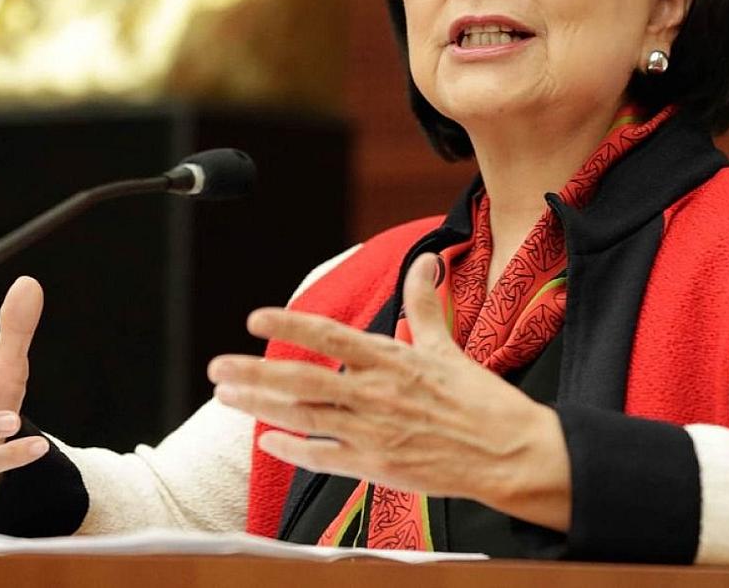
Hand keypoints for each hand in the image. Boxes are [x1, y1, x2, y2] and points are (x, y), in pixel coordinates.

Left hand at [207, 254, 570, 531]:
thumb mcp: (449, 346)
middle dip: (254, 373)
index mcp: (392, 360)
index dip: (290, 324)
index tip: (256, 317)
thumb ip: (426, 305)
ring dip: (259, 407)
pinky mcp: (376, 467)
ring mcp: (373, 433)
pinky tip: (267, 441)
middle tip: (218, 368)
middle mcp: (376, 394)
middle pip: (302, 380)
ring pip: (303, 417)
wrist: (510, 453)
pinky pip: (323, 458)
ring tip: (226, 397)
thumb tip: (425, 262)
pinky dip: (291, 450)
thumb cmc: (481, 401)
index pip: (330, 336)